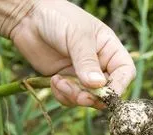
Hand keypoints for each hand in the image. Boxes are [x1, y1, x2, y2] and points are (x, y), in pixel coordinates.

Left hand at [10, 0, 135, 108]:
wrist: (27, 17)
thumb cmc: (58, 18)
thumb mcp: (76, 37)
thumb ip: (87, 61)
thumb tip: (98, 85)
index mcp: (109, 49)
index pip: (125, 72)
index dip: (119, 86)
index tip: (106, 94)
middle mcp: (99, 64)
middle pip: (107, 91)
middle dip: (94, 97)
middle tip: (80, 97)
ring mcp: (82, 74)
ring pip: (88, 98)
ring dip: (75, 97)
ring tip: (59, 82)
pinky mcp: (66, 81)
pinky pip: (70, 98)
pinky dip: (62, 95)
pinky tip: (53, 80)